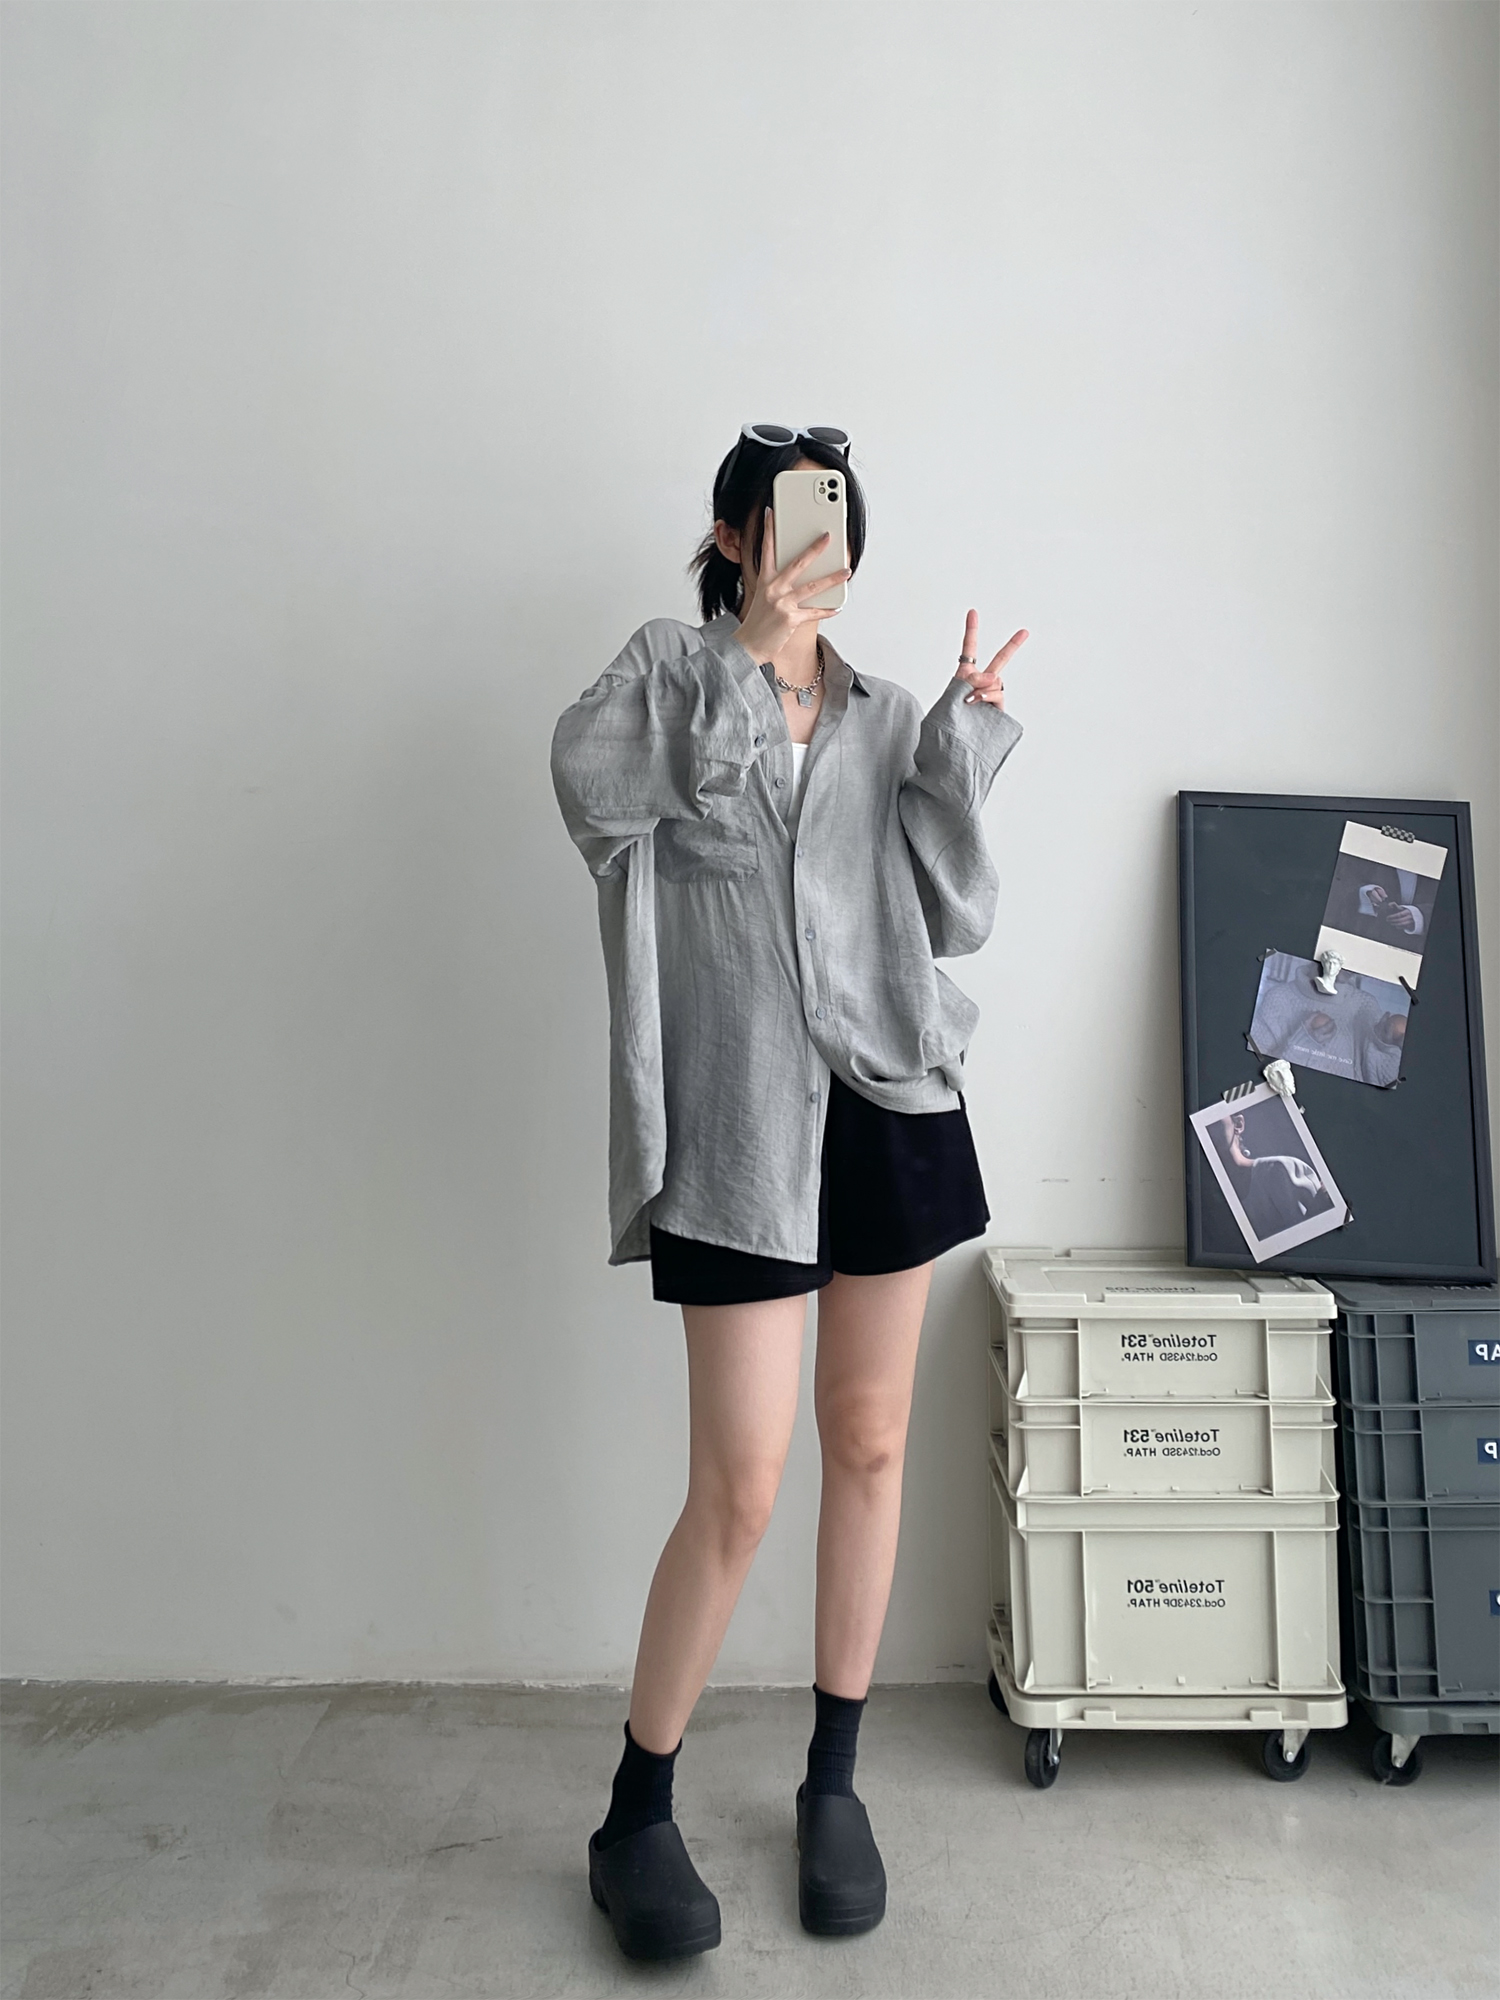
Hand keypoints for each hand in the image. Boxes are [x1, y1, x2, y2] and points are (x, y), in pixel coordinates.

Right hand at [733, 509, 851, 663]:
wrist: (749, 646)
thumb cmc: (758, 621)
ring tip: (847, 571)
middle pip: (798, 563)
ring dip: (832, 578)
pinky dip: (827, 611)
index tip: (771, 513)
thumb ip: (778, 583)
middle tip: (828, 537)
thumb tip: (802, 574)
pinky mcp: (790, 619)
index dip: (768, 530)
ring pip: (812, 587)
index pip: (766, 550)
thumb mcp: (764, 597)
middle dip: (815, 548)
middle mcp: (773, 589)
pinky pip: (814, 612)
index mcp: (765, 580)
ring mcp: (782, 604)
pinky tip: (838, 607)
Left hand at [954, 609, 1027, 707]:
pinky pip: (996, 693)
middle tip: (1025, 631)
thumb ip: (973, 679)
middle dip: (1013, 645)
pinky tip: (977, 703)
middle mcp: (981, 682)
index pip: (969, 648)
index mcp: (965, 674)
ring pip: (994, 679)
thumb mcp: (955, 690)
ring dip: (980, 687)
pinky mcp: (998, 707)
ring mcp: (991, 694)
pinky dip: (986, 696)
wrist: (953, 740)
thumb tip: (994, 678)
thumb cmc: (949, 716)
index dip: (971, 630)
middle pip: (1000, 659)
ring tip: (968, 700)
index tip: (972, 612)